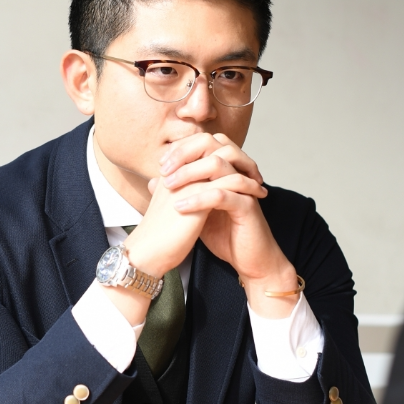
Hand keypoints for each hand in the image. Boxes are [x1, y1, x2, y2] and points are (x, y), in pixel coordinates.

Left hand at [160, 134, 298, 316]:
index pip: (205, 142)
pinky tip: (180, 207)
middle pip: (213, 144)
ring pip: (218, 165)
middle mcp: (237, 173)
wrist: (249, 260)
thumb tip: (154, 182)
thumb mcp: (197, 210)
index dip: (182, 147)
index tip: (161, 163)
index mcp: (227, 170)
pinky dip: (198, 198)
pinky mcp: (247, 206)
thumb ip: (181, 193)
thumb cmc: (225, 235)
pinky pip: (222, 194)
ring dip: (189, 173)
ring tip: (169, 187)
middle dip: (185, 153)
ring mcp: (244, 188)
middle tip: (164, 170)